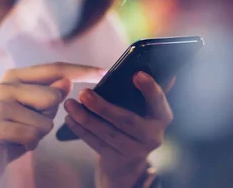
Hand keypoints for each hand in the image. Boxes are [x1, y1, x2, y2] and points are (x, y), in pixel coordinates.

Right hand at [0, 63, 105, 187]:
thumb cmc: (11, 133)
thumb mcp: (35, 112)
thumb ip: (50, 95)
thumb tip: (67, 81)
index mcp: (15, 77)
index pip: (56, 68)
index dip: (83, 70)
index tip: (107, 71)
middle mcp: (4, 85)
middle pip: (54, 96)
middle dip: (49, 116)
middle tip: (27, 124)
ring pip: (46, 119)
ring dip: (38, 133)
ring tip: (19, 134)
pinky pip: (33, 135)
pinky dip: (29, 144)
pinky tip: (13, 144)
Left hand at [63, 72, 174, 187]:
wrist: (127, 165)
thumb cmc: (132, 126)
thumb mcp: (142, 111)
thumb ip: (141, 93)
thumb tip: (140, 68)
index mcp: (162, 117)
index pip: (158, 101)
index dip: (150, 89)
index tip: (137, 74)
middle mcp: (154, 136)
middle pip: (127, 120)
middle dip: (103, 107)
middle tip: (84, 93)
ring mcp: (136, 152)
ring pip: (107, 133)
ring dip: (85, 118)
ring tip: (70, 104)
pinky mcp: (118, 162)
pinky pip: (96, 143)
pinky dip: (81, 130)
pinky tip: (70, 119)